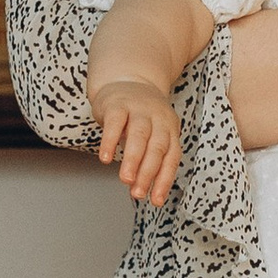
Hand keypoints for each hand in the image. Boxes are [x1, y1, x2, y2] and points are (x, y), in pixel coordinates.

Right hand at [92, 78, 181, 206]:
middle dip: (148, 173)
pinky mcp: (117, 104)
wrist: (127, 77)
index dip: (164, 180)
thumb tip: (141, 189)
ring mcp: (138, 109)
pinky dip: (110, 141)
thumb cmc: (140, 114)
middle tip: (138, 194)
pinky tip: (105, 158)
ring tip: (126, 180)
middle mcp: (158, 118)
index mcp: (169, 129)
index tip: (156, 201)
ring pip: (139, 136)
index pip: (171, 157)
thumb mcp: (153, 132)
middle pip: (157, 148)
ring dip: (133, 160)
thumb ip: (148, 158)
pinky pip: (115, 123)